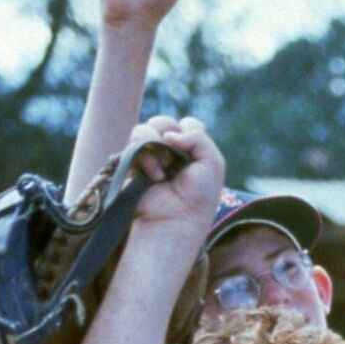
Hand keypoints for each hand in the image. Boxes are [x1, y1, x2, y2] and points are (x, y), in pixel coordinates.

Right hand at [127, 115, 224, 238]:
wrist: (175, 221)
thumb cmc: (199, 198)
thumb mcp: (213, 163)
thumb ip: (198, 137)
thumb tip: (169, 134)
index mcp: (191, 151)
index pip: (188, 124)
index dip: (189, 131)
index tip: (193, 151)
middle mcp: (170, 152)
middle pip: (163, 122)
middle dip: (167, 131)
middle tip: (173, 155)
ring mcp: (149, 158)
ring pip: (144, 129)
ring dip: (154, 143)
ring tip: (164, 170)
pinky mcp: (132, 165)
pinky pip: (133, 144)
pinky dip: (145, 156)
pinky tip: (155, 176)